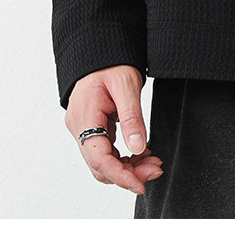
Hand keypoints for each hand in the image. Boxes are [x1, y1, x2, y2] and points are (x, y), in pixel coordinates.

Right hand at [65, 65, 162, 194]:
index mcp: (84, 116)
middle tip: (156, 169)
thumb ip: (132, 117)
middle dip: (128, 172)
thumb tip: (138, 147)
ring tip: (153, 162)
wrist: (103, 49)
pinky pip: (106, 150)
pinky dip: (123, 156)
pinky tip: (141, 153)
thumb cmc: (111, 62)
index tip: (140, 184)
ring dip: (127, 166)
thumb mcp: (126, 85)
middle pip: (100, 164)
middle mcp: (79, 126)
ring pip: (103, 160)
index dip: (119, 175)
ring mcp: (84, 127)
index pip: (98, 157)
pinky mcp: (92, 127)